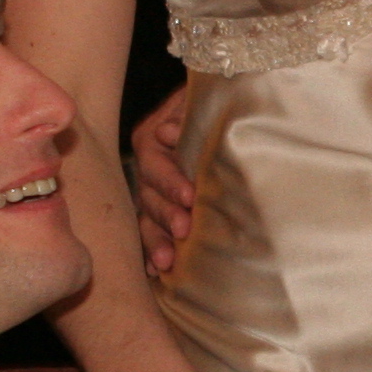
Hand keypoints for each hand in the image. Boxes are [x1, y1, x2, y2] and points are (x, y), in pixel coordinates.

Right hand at [127, 84, 196, 279]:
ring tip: (167, 262)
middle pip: (149, 194)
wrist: (224, 113)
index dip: (170, 180)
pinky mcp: (161, 212)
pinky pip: (149, 233)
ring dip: (156, 240)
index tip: (189, 196)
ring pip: (146, 218)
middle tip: (183, 230)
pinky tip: (155, 272)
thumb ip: (184, 113)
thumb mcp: (198, 100)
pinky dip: (151, 251)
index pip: (154, 162)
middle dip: (165, 214)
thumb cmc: (212, 105)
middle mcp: (148, 167)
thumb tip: (167, 133)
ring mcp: (152, 191)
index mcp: (152, 139)